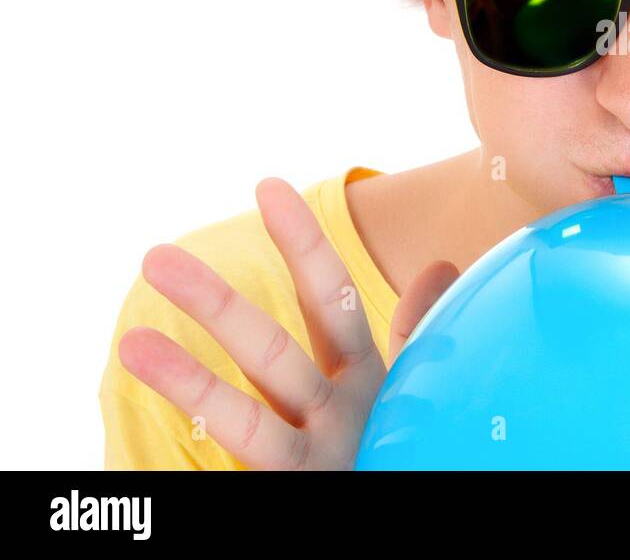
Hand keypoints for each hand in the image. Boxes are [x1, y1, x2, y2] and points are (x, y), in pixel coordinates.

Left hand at [117, 177, 459, 469]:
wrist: (408, 500)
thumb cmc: (397, 447)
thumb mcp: (408, 391)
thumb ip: (415, 333)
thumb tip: (441, 267)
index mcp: (366, 380)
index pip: (332, 300)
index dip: (303, 244)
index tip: (269, 186)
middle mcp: (342, 419)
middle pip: (274, 356)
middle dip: (217, 304)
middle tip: (156, 257)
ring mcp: (313, 469)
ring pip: (247, 425)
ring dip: (186, 384)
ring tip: (130, 345)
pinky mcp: (288, 502)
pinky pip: (232, 480)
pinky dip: (183, 481)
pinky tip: (134, 474)